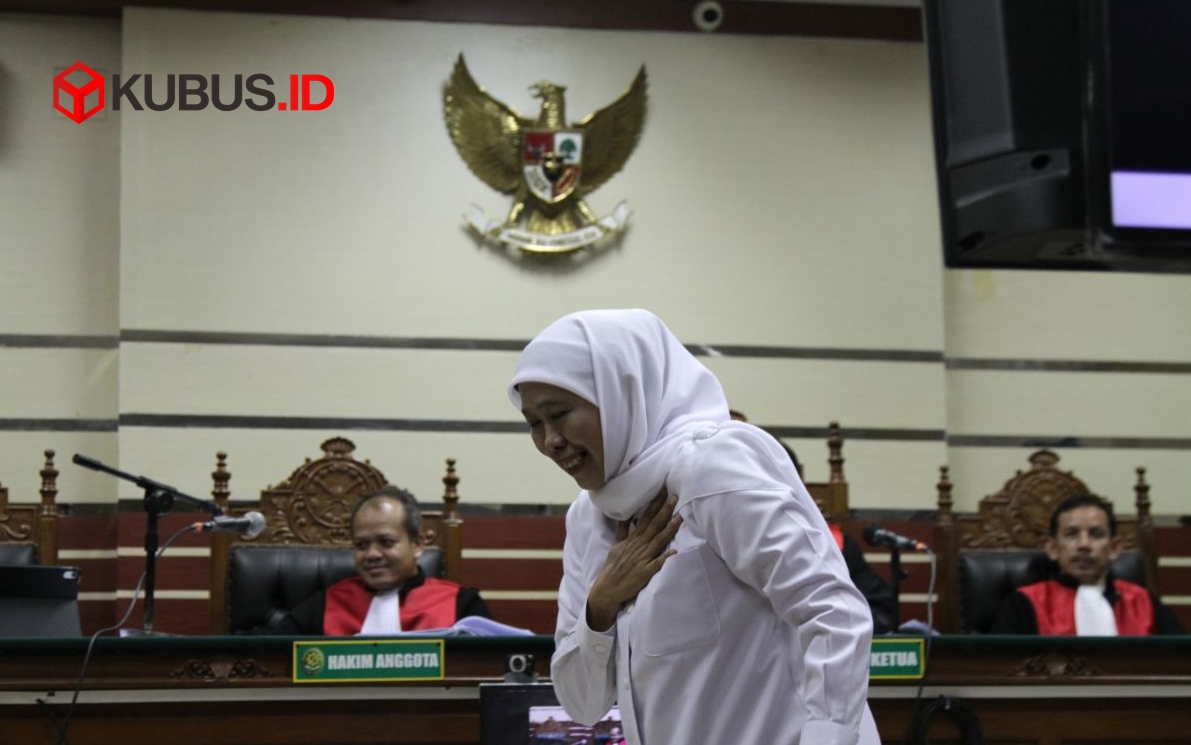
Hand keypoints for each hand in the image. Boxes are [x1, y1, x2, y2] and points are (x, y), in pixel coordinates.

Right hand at [586, 488, 681, 630]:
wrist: (607, 588)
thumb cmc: (613, 566)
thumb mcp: (616, 545)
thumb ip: (623, 530)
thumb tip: (627, 515)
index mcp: (633, 539)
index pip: (646, 517)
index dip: (655, 504)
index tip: (664, 491)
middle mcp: (639, 546)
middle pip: (654, 525)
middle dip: (664, 511)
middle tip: (674, 496)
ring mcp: (643, 559)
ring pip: (658, 541)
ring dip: (669, 529)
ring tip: (679, 517)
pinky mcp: (645, 572)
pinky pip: (657, 564)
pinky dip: (665, 557)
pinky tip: (675, 551)